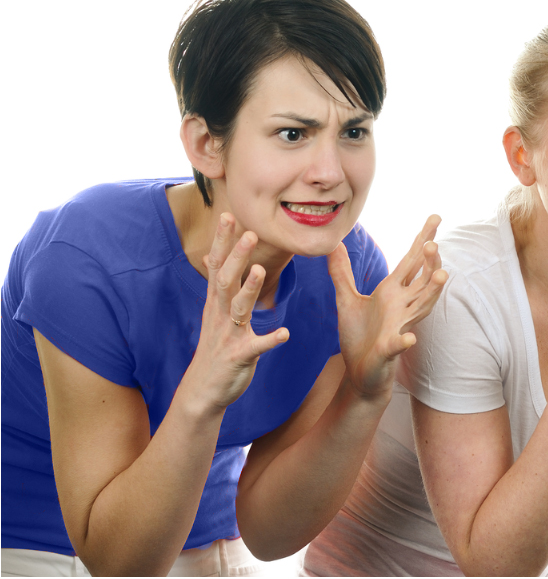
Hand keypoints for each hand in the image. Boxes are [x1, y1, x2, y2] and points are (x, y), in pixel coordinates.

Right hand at [181, 213, 289, 410]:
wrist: (203, 391)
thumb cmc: (214, 349)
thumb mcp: (212, 314)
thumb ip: (216, 286)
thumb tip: (208, 257)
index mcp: (216, 303)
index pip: (217, 266)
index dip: (222, 241)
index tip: (228, 215)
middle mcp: (219, 315)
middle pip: (226, 280)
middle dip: (237, 256)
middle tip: (251, 233)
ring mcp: (228, 335)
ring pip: (238, 308)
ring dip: (249, 289)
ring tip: (259, 270)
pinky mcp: (239, 356)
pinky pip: (256, 347)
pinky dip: (270, 340)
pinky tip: (284, 334)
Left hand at [329, 215, 448, 398]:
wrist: (360, 374)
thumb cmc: (359, 338)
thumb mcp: (346, 300)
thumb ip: (342, 273)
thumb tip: (334, 243)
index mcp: (393, 292)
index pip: (412, 261)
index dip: (423, 240)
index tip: (436, 219)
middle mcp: (402, 306)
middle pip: (423, 279)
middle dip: (431, 261)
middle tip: (434, 243)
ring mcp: (399, 327)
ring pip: (421, 306)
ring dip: (432, 292)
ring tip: (442, 275)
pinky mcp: (390, 351)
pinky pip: (398, 344)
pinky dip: (403, 341)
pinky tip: (409, 337)